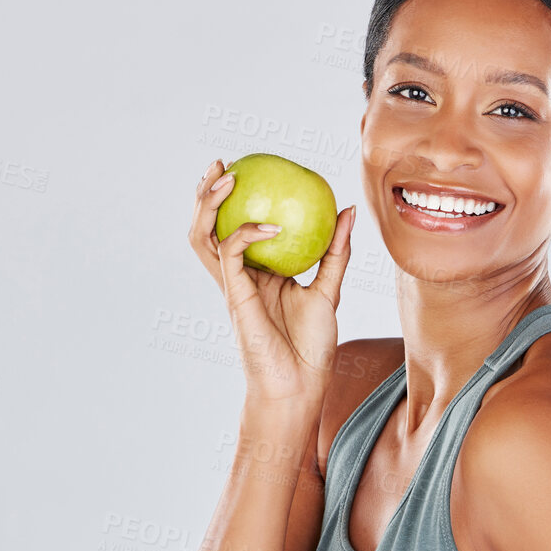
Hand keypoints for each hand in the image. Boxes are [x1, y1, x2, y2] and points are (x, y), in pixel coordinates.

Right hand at [187, 156, 353, 404]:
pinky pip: (230, 254)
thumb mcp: (330, 291)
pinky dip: (245, 232)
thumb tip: (346, 209)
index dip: (233, 199)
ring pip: (204, 236)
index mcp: (258, 274)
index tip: (251, 169)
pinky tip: (271, 225)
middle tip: (224, 163)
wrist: (301, 386)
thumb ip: (335, 251)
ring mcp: (233, 286)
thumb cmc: (313, 348)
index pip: (235, 227)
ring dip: (207, 203)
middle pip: (209, 227)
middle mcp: (240, 277)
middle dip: (207, 192)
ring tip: (225, 177)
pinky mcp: (235, 297)